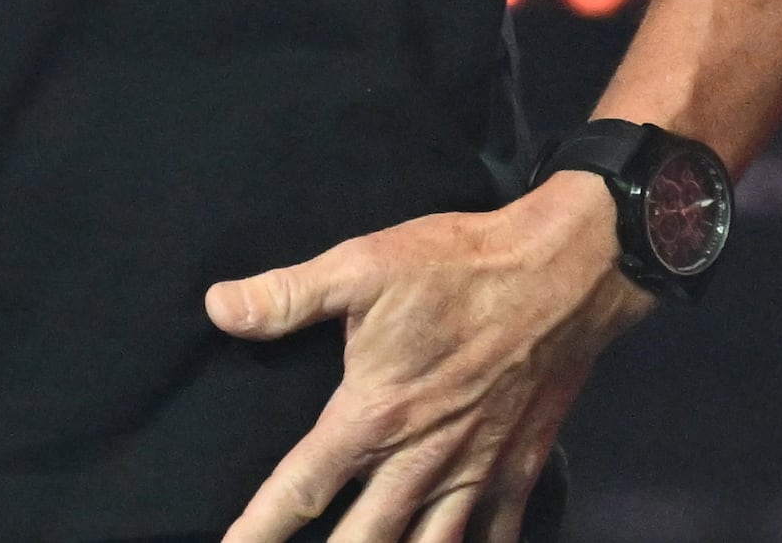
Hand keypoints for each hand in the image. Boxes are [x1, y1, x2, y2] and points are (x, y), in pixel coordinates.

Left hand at [205, 177, 656, 542]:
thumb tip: (217, 308)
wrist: (564, 272)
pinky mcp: (520, 468)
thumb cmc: (458, 266)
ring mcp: (474, 471)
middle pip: (362, 541)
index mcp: (373, 416)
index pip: (300, 488)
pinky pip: (496, 536)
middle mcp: (420, 460)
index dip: (260, 528)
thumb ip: (287, 296)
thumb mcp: (363, 266)